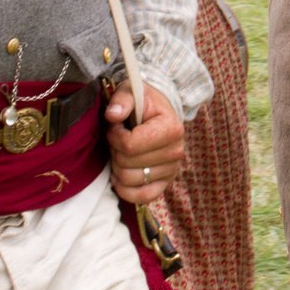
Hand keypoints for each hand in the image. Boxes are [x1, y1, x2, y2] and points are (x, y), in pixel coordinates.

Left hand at [105, 80, 184, 203]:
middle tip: (117, 140)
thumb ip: (121, 100)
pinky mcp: (165, 183)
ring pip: (130, 181)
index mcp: (171, 129)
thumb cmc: (144, 103)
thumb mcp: (132, 91)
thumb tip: (112, 116)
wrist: (160, 113)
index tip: (115, 126)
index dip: (114, 137)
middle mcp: (176, 152)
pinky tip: (120, 177)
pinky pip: (143, 197)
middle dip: (114, 151)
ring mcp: (172, 170)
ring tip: (121, 153)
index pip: (130, 145)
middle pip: (127, 164)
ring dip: (117, 168)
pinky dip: (126, 190)